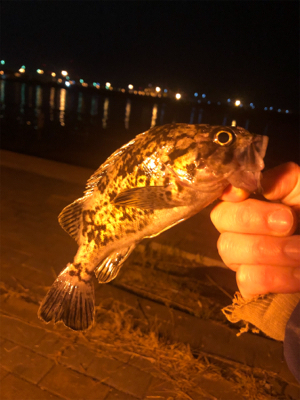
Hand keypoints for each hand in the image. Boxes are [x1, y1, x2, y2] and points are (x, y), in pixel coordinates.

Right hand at [211, 162, 299, 298]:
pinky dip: (275, 278)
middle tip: (289, 224)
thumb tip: (260, 186)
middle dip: (255, 220)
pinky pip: (246, 281)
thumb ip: (284, 179)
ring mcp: (241, 258)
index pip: (222, 193)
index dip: (228, 193)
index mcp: (250, 202)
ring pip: (230, 251)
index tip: (243, 194)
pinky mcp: (251, 286)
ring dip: (271, 251)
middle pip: (222, 219)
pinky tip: (298, 274)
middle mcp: (238, 228)